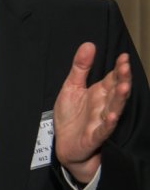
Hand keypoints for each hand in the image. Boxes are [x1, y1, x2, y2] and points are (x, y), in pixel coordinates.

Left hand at [54, 43, 130, 183]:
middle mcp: (104, 105)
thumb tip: (89, 44)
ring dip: (120, 99)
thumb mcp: (71, 88)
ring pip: (114, 109)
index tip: (123, 56)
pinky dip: (108, 123)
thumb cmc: (71, 116)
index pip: (112, 78)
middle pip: (116, 91)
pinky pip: (103, 129)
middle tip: (125, 67)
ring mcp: (101, 121)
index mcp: (99, 93)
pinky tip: (111, 116)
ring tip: (124, 87)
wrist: (64, 144)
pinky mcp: (94, 136)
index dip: (118, 69)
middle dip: (122, 80)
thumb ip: (80, 68)